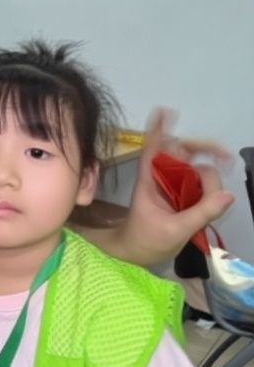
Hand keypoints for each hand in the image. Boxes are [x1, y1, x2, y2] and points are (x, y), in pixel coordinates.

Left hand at [121, 109, 233, 263]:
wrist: (137, 255)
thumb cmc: (145, 240)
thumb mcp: (174, 230)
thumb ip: (201, 213)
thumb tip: (228, 195)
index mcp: (149, 179)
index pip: (151, 147)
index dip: (157, 129)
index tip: (165, 111)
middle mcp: (161, 177)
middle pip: (182, 151)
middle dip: (203, 149)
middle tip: (225, 156)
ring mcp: (173, 186)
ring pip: (195, 168)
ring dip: (210, 173)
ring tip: (216, 196)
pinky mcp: (183, 197)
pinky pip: (200, 184)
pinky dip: (211, 186)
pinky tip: (217, 198)